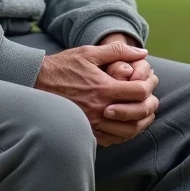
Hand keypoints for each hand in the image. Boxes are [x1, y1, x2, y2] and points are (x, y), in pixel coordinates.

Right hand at [35, 42, 159, 146]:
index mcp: (102, 88)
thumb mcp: (89, 52)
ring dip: (141, 123)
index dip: (149, 86)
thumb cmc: (63, 66)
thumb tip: (143, 53)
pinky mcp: (86, 131)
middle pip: (137, 115)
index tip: (150, 81)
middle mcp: (99, 109)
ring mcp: (92, 123)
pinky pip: (112, 139)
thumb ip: (118, 51)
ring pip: (127, 132)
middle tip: (153, 99)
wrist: (37, 83)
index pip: (138, 93)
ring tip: (144, 113)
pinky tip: (127, 123)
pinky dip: (125, 133)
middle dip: (150, 107)